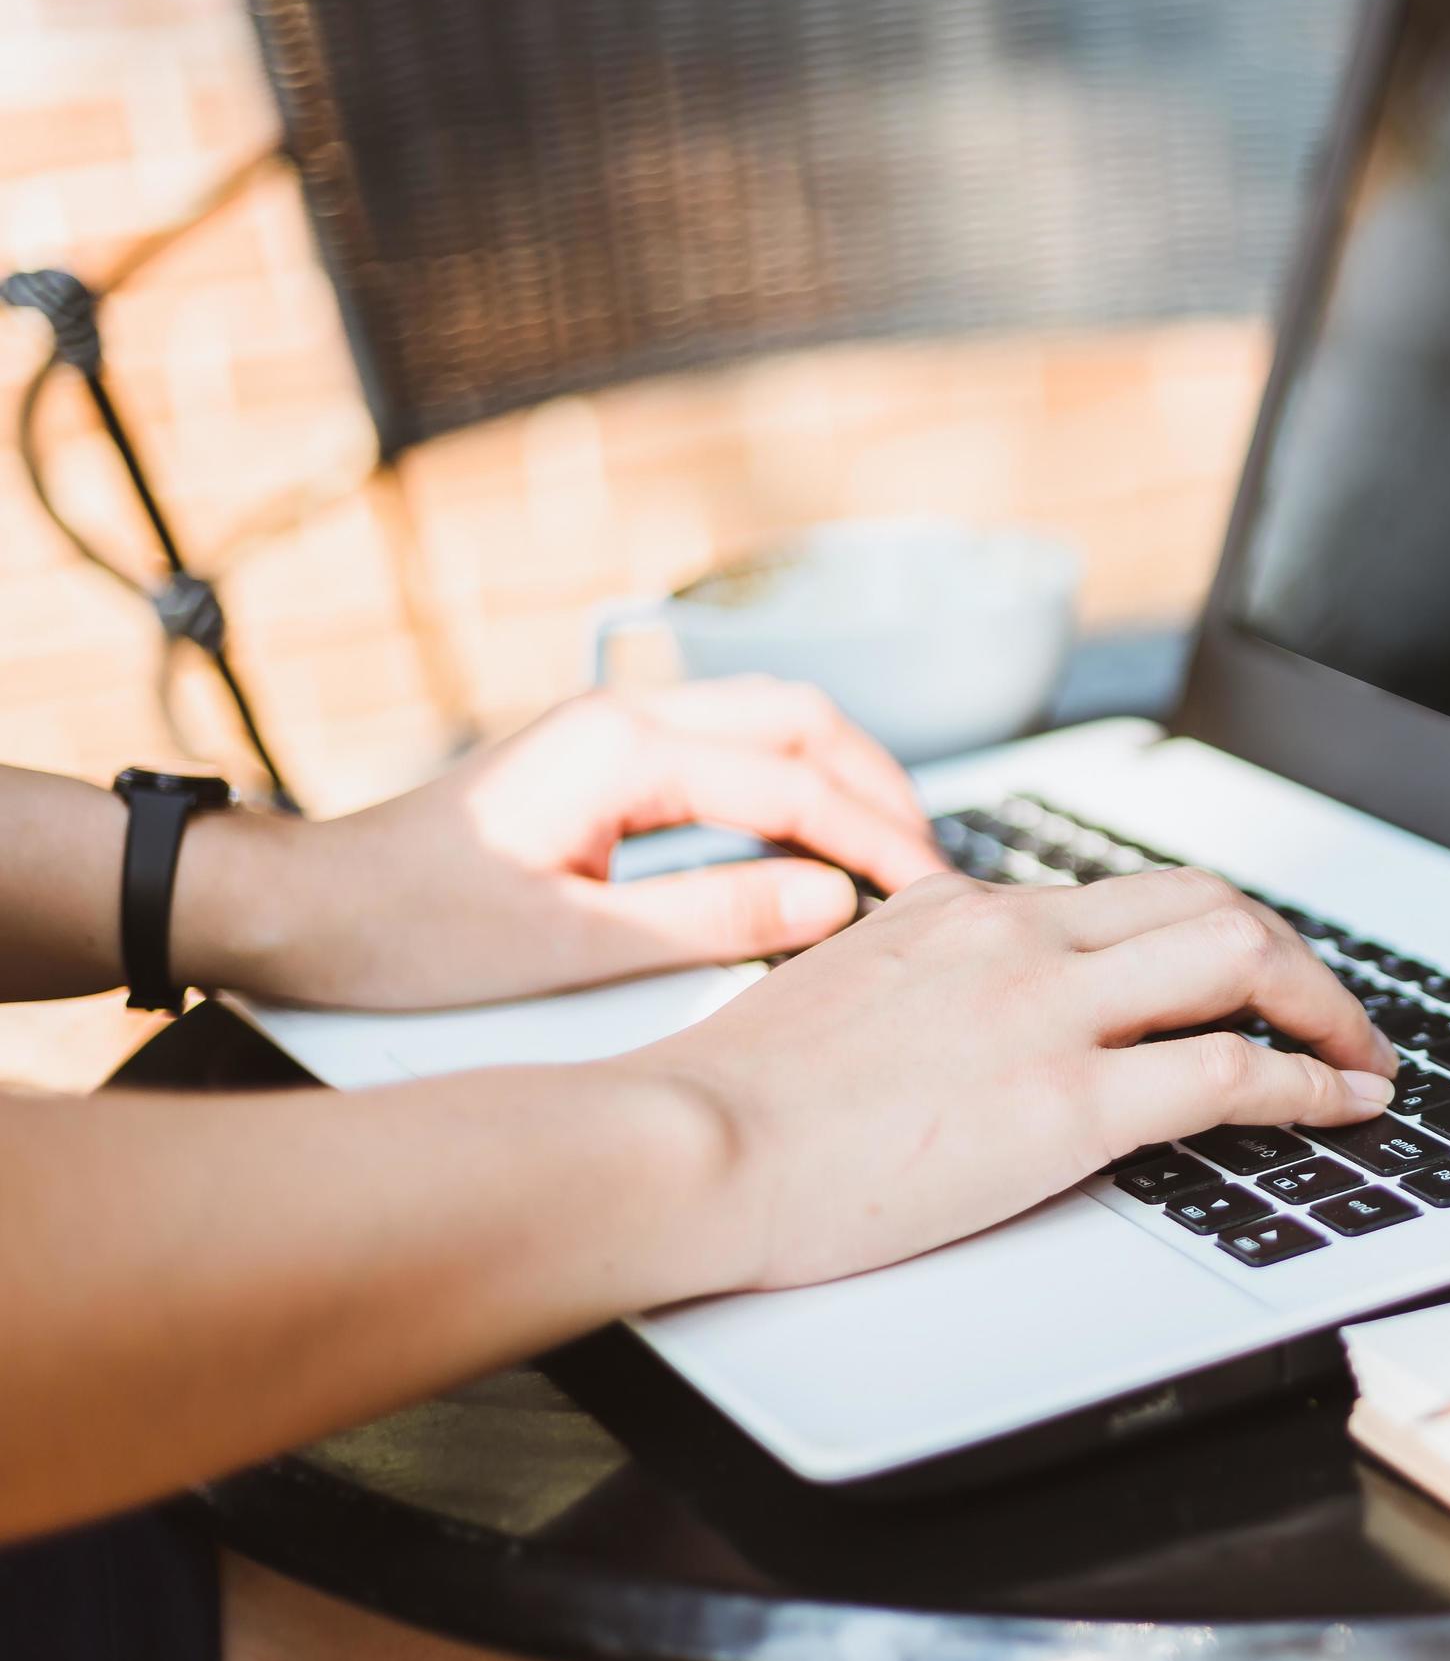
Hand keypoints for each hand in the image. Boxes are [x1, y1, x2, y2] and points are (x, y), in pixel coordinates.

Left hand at [187, 680, 952, 1008]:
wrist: (306, 907)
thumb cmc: (412, 928)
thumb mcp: (573, 945)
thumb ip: (713, 918)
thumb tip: (832, 904)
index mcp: (621, 750)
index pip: (790, 783)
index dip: (873, 840)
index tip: (929, 893)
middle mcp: (626, 715)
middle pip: (802, 718)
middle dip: (882, 787)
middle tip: (932, 866)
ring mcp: (617, 726)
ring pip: (773, 720)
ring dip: (845, 776)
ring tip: (894, 853)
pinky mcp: (609, 755)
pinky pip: (735, 744)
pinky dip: (797, 782)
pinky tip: (818, 842)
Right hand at [637, 866, 1400, 1290]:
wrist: (687, 1148)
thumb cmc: (740, 1101)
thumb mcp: (847, 991)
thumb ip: (926, 977)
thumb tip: (975, 1001)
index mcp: (967, 911)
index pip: (1133, 892)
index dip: (1218, 931)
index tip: (1253, 973)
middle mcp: (1020, 938)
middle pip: (1211, 906)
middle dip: (1296, 958)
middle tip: (1334, 1011)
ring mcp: (1048, 1015)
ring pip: (1241, 962)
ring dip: (1326, 1008)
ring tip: (1363, 1057)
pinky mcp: (1063, 1106)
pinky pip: (1230, 1075)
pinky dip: (1310, 1085)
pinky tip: (1341, 1106)